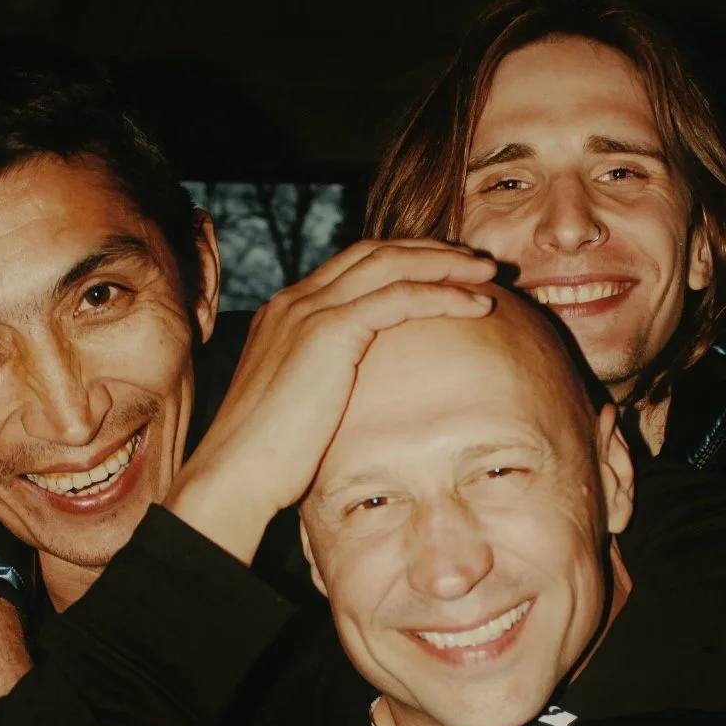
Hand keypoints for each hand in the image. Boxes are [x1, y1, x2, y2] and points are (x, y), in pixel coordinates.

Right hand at [163, 238, 495, 563]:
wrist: (235, 474)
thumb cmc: (268, 459)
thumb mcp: (299, 406)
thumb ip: (324, 381)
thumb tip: (357, 396)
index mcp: (287, 312)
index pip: (356, 266)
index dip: (406, 262)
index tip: (448, 274)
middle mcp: (296, 300)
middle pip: (377, 251)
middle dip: (431, 251)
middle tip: (478, 263)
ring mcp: (309, 310)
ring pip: (392, 263)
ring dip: (446, 264)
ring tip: (489, 273)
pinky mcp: (329, 331)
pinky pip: (400, 297)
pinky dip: (443, 294)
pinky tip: (478, 304)